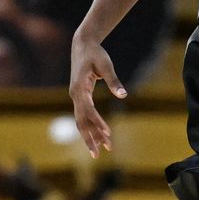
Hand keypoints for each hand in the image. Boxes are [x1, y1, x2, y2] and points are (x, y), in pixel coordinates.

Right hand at [69, 35, 126, 158]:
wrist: (82, 45)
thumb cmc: (95, 54)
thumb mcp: (106, 65)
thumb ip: (114, 80)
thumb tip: (124, 95)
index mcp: (79, 87)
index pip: (88, 110)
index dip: (97, 122)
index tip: (108, 132)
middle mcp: (75, 94)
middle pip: (81, 120)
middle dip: (89, 138)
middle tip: (97, 155)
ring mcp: (75, 97)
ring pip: (81, 121)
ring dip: (90, 135)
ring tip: (101, 150)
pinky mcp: (79, 97)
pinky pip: (84, 115)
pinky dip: (91, 126)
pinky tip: (99, 136)